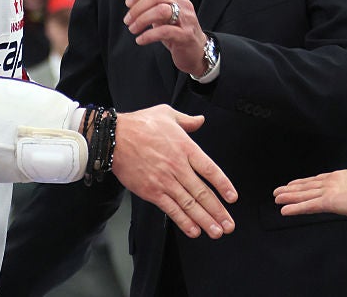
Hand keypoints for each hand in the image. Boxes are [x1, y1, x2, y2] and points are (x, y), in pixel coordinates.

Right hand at [114, 105, 237, 238]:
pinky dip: (183, 221)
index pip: (210, 170)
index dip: (224, 185)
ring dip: (205, 220)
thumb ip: (187, 120)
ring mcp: (165, 181)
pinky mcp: (151, 191)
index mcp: (185, 147)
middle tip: (229, 225)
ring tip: (217, 232)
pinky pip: (171, 209)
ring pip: (189, 204)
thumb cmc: (139, 124)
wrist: (114, 138)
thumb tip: (200, 120)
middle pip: (203, 192)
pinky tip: (193, 230)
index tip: (232, 198)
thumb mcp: (167, 114)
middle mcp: (178, 167)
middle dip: (218, 211)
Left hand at [123, 0, 206, 76]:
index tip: (128, 4)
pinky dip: (148, 35)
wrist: (195, 51)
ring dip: (142, 20)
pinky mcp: (186, 35)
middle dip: (137, 8)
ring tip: (133, 29)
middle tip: (128, 20)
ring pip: (161, 11)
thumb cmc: (176, 29)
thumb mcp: (160, 10)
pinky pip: (165, 31)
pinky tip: (140, 40)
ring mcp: (187, 18)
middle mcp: (184, 3)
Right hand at [274, 124, 346, 223]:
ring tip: (277, 199)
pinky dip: (297, 207)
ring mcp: (330, 197)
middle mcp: (332, 188)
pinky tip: (285, 210)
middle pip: (307, 189)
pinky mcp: (330, 204)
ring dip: (290, 197)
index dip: (303, 182)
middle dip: (292, 190)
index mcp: (340, 179)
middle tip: (277, 193)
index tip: (292, 183)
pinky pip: (310, 205)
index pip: (316, 180)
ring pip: (305, 196)